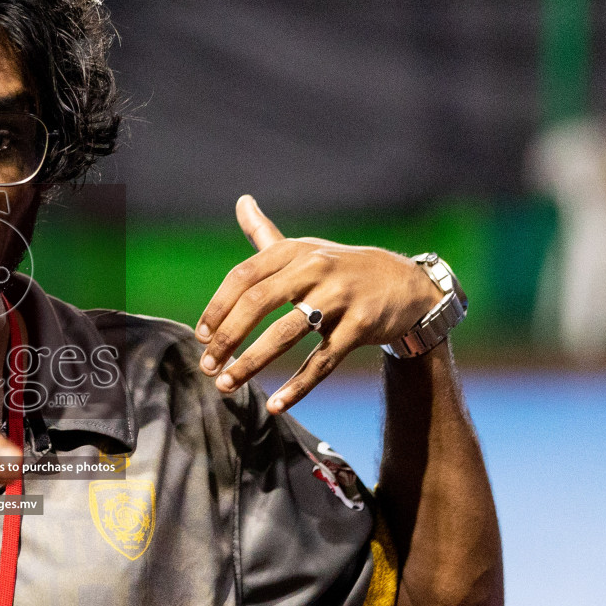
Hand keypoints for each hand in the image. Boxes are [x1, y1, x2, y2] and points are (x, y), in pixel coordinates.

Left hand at [195, 195, 444, 412]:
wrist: (405, 285)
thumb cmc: (340, 269)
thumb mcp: (305, 249)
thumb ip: (266, 233)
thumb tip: (241, 201)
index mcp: (294, 251)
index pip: (244, 277)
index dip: (218, 308)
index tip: (200, 337)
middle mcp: (315, 268)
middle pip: (259, 302)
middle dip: (228, 337)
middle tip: (207, 366)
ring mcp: (340, 296)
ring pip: (287, 334)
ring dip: (252, 362)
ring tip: (227, 385)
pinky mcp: (361, 326)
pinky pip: (323, 360)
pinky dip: (298, 386)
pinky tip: (274, 404)